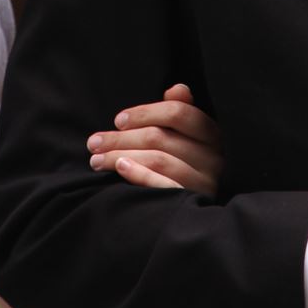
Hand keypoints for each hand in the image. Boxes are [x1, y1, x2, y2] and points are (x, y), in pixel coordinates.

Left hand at [86, 83, 223, 192]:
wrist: (191, 219)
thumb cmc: (183, 164)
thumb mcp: (185, 137)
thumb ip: (180, 112)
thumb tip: (178, 88)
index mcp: (211, 133)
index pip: (179, 113)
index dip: (145, 113)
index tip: (117, 120)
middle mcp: (213, 156)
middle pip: (161, 137)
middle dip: (121, 138)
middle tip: (93, 142)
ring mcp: (205, 181)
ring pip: (157, 160)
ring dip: (120, 156)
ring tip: (96, 160)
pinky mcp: (193, 201)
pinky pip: (164, 185)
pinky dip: (139, 174)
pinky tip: (120, 168)